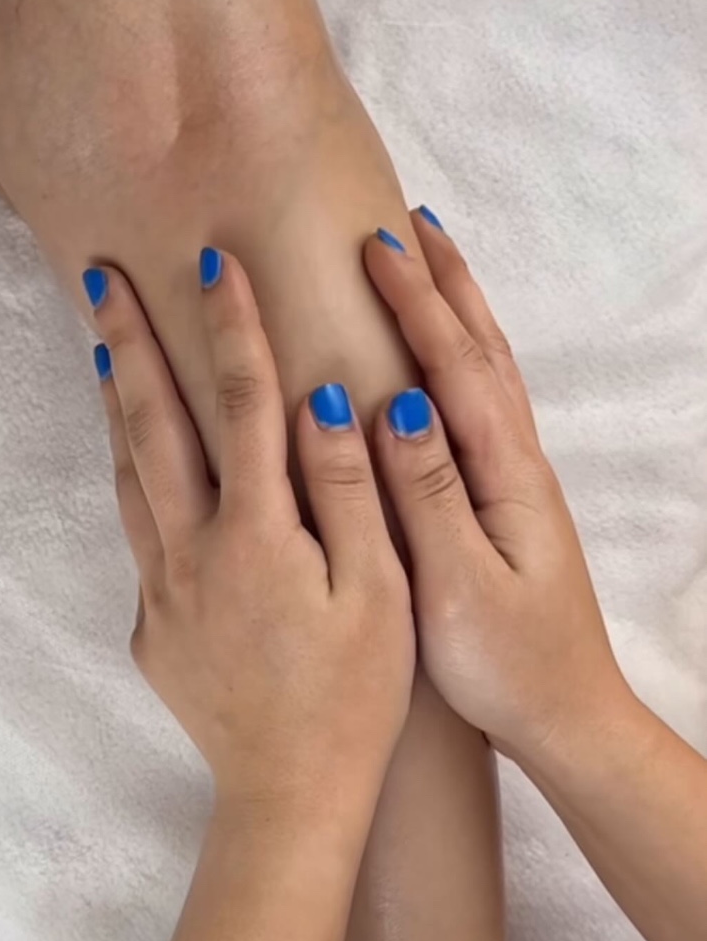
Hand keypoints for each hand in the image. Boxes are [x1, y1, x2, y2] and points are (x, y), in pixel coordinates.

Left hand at [92, 249, 413, 824]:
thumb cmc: (353, 698)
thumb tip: (323, 401)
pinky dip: (133, 480)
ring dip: (119, 407)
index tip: (213, 260)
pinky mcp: (153, 628)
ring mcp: (163, 592)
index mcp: (256, 535)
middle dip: (131, 342)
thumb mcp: (377, 593)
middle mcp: (193, 552)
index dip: (230, 326)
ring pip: (130, 477)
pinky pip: (140, 534)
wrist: (289, 797)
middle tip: (102, 278)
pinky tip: (140, 466)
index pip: (242, 404)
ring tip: (107, 351)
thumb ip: (348, 491)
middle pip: (153, 425)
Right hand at [365, 213, 628, 773]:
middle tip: (401, 222)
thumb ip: (427, 493)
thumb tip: (398, 403)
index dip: (416, 303)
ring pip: (487, 371)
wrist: (567, 717)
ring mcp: (517, 481)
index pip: (456, 366)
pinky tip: (436, 363)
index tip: (373, 246)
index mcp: (506, 475)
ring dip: (457, 309)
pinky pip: (481, 403)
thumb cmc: (507, 664)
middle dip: (443, 283)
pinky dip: (459, 358)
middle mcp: (519, 464)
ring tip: (424, 263)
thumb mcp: (457, 585)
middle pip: (482, 349)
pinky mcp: (506, 504)